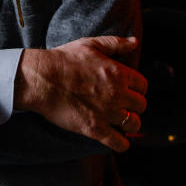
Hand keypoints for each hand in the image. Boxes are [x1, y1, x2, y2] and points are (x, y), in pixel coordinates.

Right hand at [13, 36, 147, 152]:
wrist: (42, 78)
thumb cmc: (64, 59)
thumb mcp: (91, 44)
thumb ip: (116, 43)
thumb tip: (135, 42)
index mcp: (118, 73)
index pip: (143, 86)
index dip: (137, 88)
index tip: (130, 91)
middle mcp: (117, 94)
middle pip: (141, 105)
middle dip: (135, 106)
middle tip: (124, 106)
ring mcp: (107, 113)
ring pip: (133, 124)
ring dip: (130, 124)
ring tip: (121, 122)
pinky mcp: (95, 129)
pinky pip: (119, 143)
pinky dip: (121, 143)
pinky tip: (117, 140)